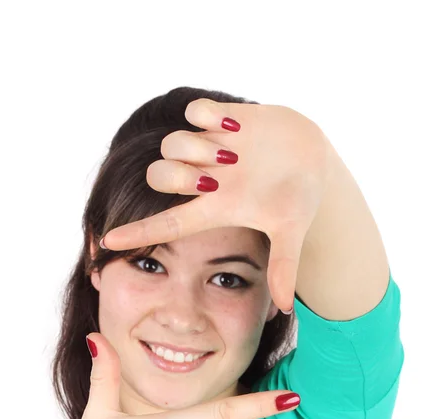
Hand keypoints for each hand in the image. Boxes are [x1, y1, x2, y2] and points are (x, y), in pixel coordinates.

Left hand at [99, 99, 329, 312]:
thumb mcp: (290, 230)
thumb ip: (285, 264)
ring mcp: (210, 149)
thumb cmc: (299, 199)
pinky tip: (234, 126)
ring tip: (232, 152)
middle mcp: (204, 179)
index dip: (136, 233)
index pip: (165, 224)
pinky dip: (207, 115)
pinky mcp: (222, 118)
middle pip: (159, 177)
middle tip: (216, 177)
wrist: (314, 160)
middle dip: (178, 176)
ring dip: (197, 146)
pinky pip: (194, 109)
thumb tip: (286, 307)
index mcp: (214, 208)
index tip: (106, 242)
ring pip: (171, 143)